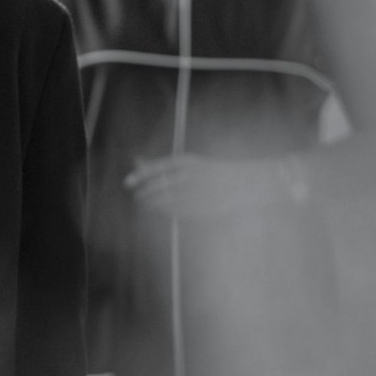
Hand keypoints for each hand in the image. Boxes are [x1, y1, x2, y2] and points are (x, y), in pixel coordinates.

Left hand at [124, 154, 274, 219]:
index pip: (158, 169)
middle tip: (137, 197)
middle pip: (160, 187)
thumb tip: (139, 163)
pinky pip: (179, 212)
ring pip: (167, 202)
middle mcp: (192, 177)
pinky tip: (162, 211)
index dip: (140, 176)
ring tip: (146, 204)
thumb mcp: (192, 165)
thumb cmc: (215, 172)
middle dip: (145, 193)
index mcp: (189, 163)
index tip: (128, 183)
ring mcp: (197, 194)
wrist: (247, 183)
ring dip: (154, 204)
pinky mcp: (203, 208)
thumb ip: (166, 167)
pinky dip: (167, 212)